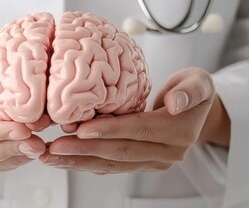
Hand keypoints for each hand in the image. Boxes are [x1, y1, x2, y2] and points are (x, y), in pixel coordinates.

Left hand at [39, 67, 229, 173]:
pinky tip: (62, 158)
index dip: (111, 130)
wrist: (196, 112)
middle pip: (120, 152)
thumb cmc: (192, 90)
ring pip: (111, 164)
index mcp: (179, 133)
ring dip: (78, 161)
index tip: (83, 128)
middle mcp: (167, 154)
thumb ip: (190, 90)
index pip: (140, 131)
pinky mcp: (139, 165)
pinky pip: (109, 166)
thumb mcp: (199, 82)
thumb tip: (174, 103)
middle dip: (84, 150)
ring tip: (49, 156)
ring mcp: (153, 163)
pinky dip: (84, 162)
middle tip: (53, 146)